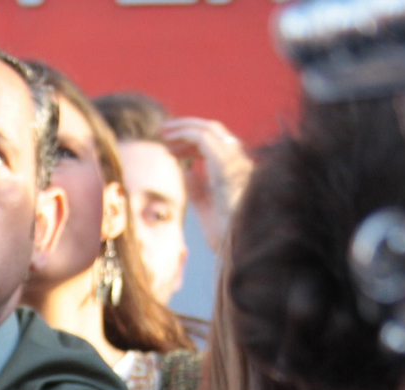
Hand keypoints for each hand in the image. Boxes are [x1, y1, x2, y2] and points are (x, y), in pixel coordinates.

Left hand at [161, 117, 253, 250]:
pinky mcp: (226, 163)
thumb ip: (198, 191)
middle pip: (215, 134)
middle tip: (164, 132)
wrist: (241, 247)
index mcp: (238, 175)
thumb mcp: (208, 212)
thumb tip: (187, 171)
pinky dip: (185, 134)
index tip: (171, 151)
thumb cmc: (228, 238)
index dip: (193, 145)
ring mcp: (236, 161)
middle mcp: (240, 163)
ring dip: (184, 128)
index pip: (217, 148)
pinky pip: (204, 138)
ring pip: (211, 130)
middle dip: (188, 130)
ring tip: (163, 132)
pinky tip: (169, 140)